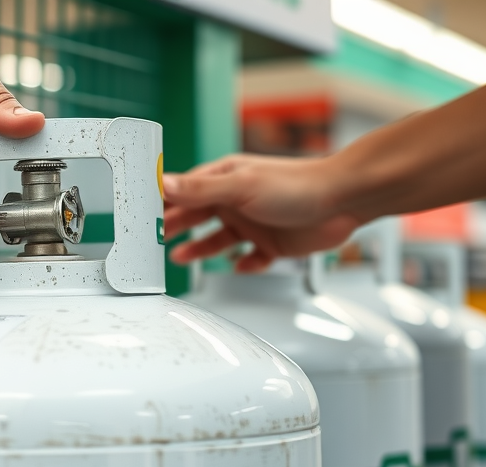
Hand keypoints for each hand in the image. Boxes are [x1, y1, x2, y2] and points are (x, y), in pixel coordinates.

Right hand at [163, 154, 362, 271]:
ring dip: (200, 249)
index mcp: (224, 180)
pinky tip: (237, 267)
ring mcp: (254, 223)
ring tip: (179, 257)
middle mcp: (236, 201)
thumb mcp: (240, 187)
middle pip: (196, 217)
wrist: (344, 200)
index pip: (184, 191)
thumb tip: (163, 184)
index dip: (162, 203)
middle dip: (175, 227)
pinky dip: (242, 264)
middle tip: (153, 239)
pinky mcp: (272, 244)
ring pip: (218, 239)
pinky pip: (250, 258)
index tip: (141, 214)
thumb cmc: (297, 184)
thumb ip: (199, 190)